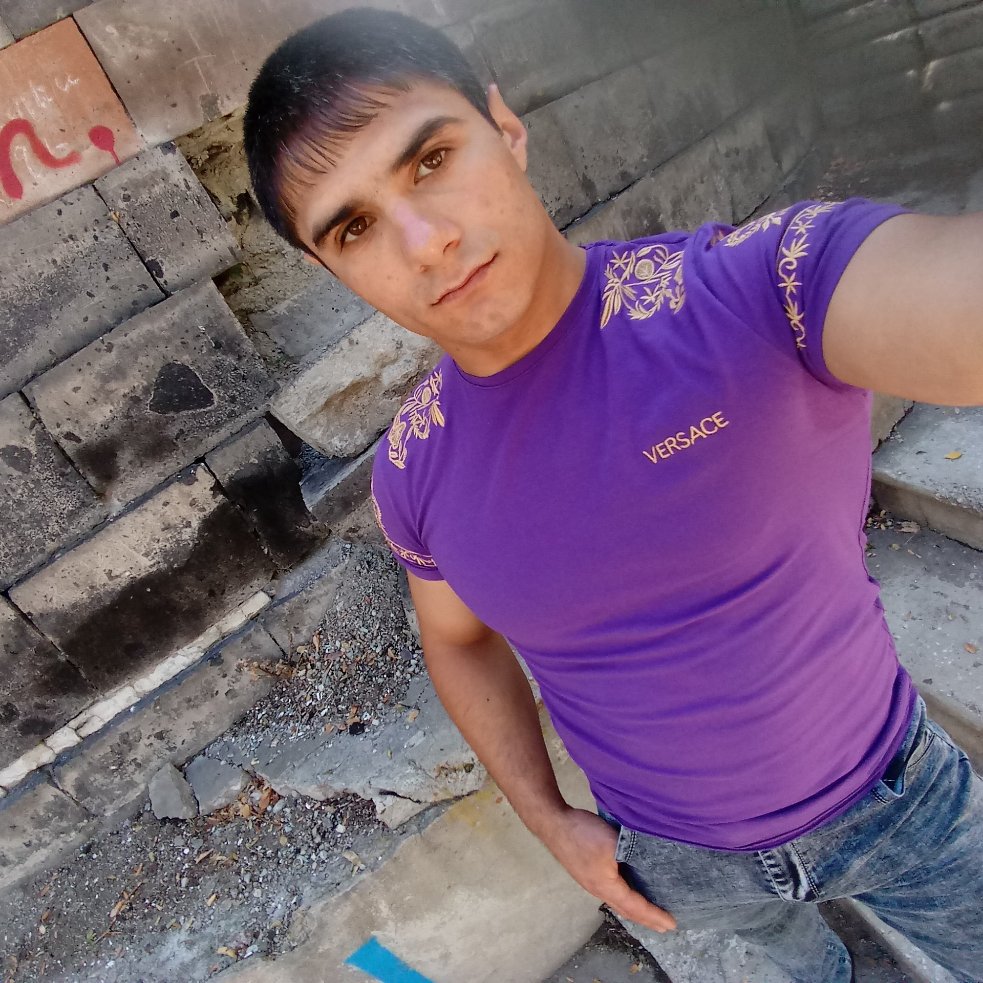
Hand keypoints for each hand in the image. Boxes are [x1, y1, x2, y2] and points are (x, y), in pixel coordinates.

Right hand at [540, 807, 676, 932]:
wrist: (554, 823)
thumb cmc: (582, 834)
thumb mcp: (612, 841)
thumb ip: (631, 852)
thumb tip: (649, 861)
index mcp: (606, 886)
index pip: (636, 906)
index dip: (654, 915)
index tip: (672, 924)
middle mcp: (598, 890)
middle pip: (626, 910)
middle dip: (646, 919)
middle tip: (664, 927)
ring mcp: (590, 882)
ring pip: (618, 902)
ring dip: (635, 910)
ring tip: (648, 914)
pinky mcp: (586, 873)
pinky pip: (611, 893)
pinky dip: (625, 898)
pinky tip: (626, 890)